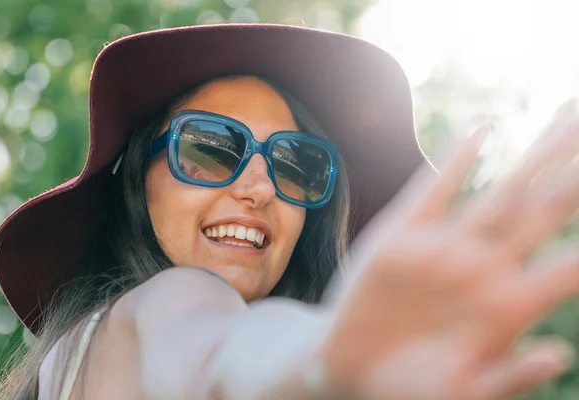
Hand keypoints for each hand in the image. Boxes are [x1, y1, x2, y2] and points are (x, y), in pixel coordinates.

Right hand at [318, 117, 578, 399]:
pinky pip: (434, 191)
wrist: (350, 371)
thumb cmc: (408, 392)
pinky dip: (458, 160)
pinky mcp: (401, 236)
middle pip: (541, 212)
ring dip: (534, 157)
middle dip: (576, 175)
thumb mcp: (462, 394)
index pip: (567, 263)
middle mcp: (481, 268)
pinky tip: (483, 128)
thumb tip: (561, 353)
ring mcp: (443, 248)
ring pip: (499, 193)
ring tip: (568, 118)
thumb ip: (509, 376)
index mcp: (506, 306)